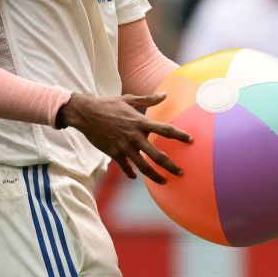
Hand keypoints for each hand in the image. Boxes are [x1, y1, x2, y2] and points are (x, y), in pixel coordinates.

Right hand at [61, 91, 190, 183]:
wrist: (86, 113)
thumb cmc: (108, 104)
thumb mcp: (129, 99)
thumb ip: (148, 99)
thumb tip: (164, 94)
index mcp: (140, 122)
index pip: (165, 130)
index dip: (180, 135)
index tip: (191, 140)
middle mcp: (135, 136)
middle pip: (157, 155)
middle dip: (170, 166)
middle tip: (181, 173)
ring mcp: (124, 146)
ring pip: (143, 166)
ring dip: (155, 176)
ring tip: (165, 181)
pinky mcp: (114, 153)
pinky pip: (125, 167)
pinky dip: (130, 173)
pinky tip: (135, 176)